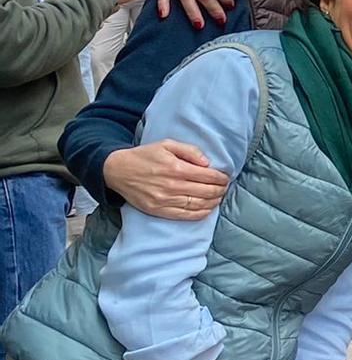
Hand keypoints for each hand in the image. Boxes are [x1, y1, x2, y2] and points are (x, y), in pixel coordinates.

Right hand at [102, 140, 229, 218]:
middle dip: (220, 190)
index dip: (221, 178)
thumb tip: (207, 163)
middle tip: (224, 187)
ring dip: (213, 202)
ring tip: (219, 197)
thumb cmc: (145, 156)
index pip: (208, 176)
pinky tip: (207, 210)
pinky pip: (184, 215)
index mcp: (176, 168)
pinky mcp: (158, 210)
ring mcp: (165, 200)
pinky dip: (200, 214)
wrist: (118, 170)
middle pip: (206, 191)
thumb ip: (190, 151)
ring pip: (198, 204)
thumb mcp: (167, 144)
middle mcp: (172, 186)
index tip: (226, 177)